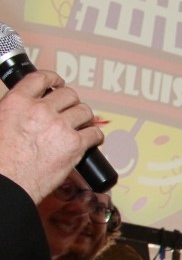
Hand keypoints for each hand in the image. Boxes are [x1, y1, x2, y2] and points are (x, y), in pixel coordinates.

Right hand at [0, 71, 100, 202]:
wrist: (7, 182)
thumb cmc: (0, 159)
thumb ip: (12, 111)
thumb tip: (20, 109)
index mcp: (17, 102)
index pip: (41, 78)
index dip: (53, 79)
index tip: (58, 82)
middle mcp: (41, 110)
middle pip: (68, 94)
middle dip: (70, 101)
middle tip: (69, 110)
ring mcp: (60, 126)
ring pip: (84, 111)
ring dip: (84, 118)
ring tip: (80, 125)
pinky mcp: (75, 144)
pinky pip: (95, 133)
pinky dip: (95, 136)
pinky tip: (91, 140)